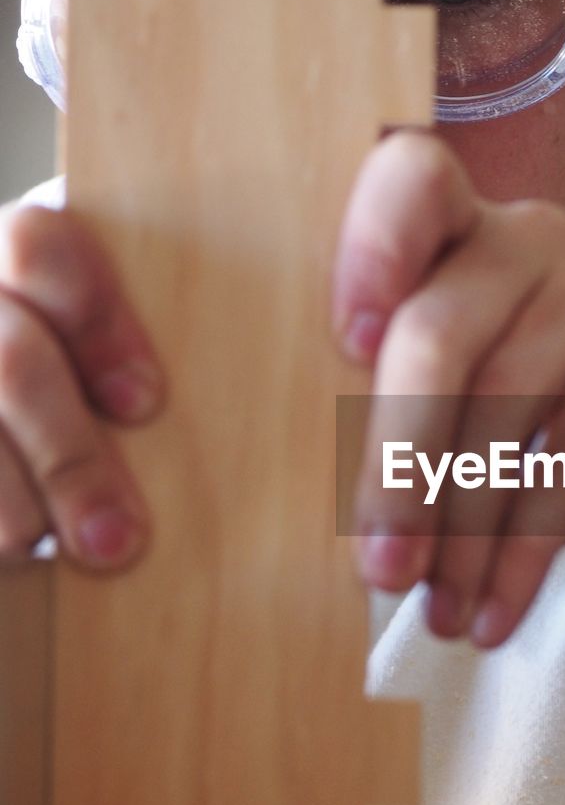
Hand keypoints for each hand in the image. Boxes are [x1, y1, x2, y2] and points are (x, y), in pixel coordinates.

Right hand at [0, 201, 162, 567]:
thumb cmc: (82, 370)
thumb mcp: (107, 346)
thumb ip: (157, 356)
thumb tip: (295, 394)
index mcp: (18, 255)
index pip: (41, 250)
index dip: (97, 323)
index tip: (146, 404)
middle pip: (5, 355)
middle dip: (65, 453)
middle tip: (119, 542)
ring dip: (4, 493)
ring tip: (36, 554)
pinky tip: (4, 550)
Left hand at [334, 133, 564, 647]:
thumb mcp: (493, 419)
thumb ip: (426, 437)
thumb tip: (359, 542)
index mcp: (472, 240)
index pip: (409, 186)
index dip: (368, 247)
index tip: (344, 346)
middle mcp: (535, 239)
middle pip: (439, 331)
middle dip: (398, 464)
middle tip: (381, 570)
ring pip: (504, 407)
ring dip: (462, 532)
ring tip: (441, 613)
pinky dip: (525, 549)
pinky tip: (498, 610)